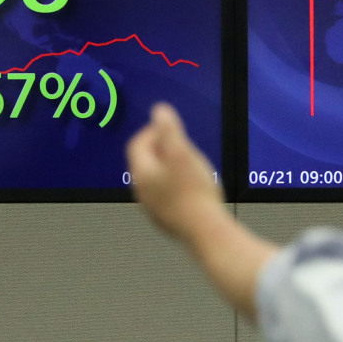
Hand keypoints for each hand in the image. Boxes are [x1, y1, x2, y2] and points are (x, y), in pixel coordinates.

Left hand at [126, 102, 225, 243]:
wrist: (205, 230)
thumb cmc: (193, 192)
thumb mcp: (182, 152)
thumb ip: (169, 129)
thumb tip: (159, 111)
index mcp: (142, 172)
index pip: (137, 144)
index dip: (152, 131)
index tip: (169, 128)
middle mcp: (142, 191)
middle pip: (145, 162)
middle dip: (161, 149)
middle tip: (182, 144)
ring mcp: (152, 208)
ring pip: (155, 180)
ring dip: (169, 168)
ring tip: (189, 165)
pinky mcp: (164, 219)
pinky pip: (165, 196)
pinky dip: (174, 186)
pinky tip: (192, 188)